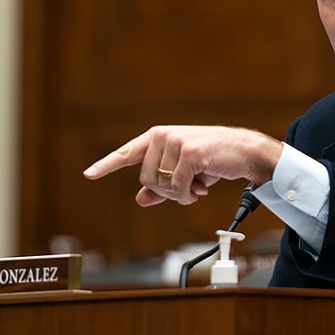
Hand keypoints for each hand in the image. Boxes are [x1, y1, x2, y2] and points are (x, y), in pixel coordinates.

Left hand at [83, 125, 282, 206]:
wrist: (245, 152)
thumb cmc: (215, 158)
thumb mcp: (185, 173)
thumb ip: (162, 185)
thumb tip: (141, 198)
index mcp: (159, 137)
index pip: (128, 153)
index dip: (107, 165)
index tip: (89, 174)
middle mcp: (164, 136)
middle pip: (146, 179)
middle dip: (166, 192)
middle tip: (187, 191)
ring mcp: (176, 142)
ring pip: (161, 185)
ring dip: (179, 195)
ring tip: (196, 188)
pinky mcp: (189, 152)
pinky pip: (177, 187)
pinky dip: (188, 194)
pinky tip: (201, 188)